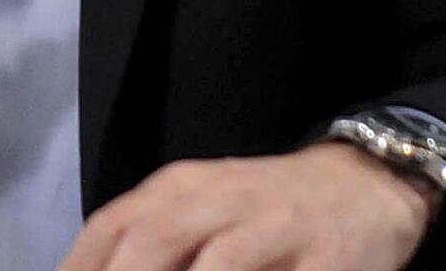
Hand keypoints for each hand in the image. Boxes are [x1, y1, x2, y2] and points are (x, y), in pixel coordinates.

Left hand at [54, 144, 436, 270]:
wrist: (366, 184)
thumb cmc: (264, 208)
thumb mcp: (200, 207)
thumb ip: (148, 239)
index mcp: (182, 186)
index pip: (113, 224)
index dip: (79, 266)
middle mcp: (222, 198)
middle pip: (154, 239)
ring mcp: (275, 226)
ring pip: (219, 262)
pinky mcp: (326, 258)